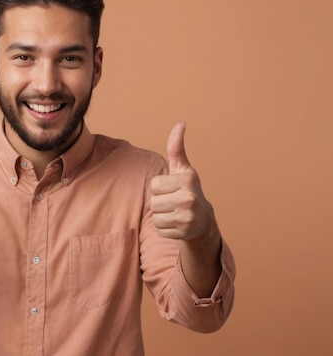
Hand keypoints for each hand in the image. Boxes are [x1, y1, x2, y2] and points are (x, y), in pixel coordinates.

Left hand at [149, 123, 217, 241]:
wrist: (203, 220)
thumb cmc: (187, 190)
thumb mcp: (182, 169)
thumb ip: (176, 148)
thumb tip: (180, 124)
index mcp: (187, 180)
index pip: (154, 185)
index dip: (160, 188)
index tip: (172, 189)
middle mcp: (189, 197)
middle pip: (153, 202)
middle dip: (160, 203)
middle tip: (174, 203)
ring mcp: (188, 216)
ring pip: (155, 217)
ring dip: (162, 217)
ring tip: (175, 213)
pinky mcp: (185, 232)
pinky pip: (160, 229)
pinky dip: (166, 228)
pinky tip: (177, 224)